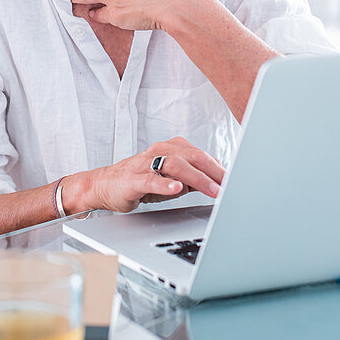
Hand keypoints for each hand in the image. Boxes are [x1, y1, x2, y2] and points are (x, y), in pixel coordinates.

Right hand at [64, 137, 225, 213]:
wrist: (104, 186)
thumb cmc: (139, 181)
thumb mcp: (171, 180)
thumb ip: (191, 179)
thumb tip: (216, 184)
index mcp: (171, 149)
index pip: (201, 156)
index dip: (220, 168)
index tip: (236, 180)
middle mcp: (160, 151)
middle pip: (192, 156)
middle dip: (214, 172)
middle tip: (229, 186)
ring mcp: (146, 164)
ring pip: (175, 165)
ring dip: (197, 178)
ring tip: (212, 190)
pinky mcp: (133, 179)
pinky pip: (151, 179)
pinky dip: (165, 184)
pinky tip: (177, 188)